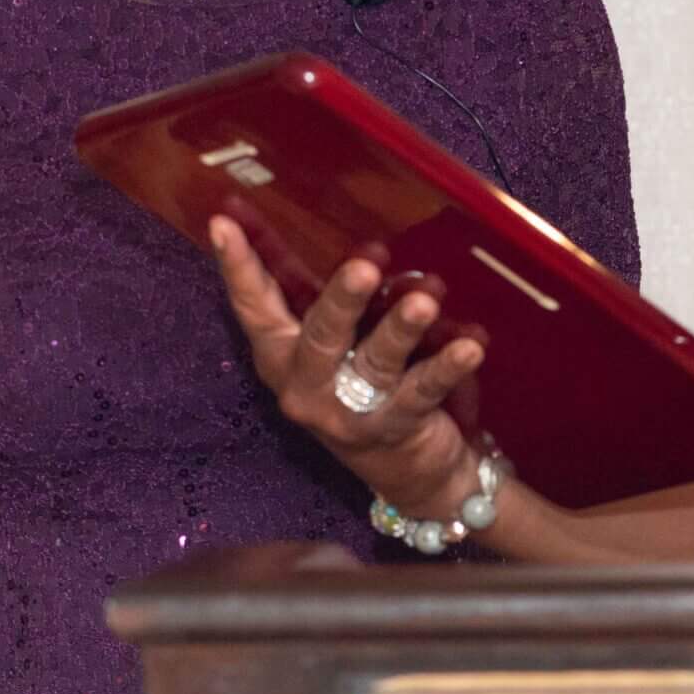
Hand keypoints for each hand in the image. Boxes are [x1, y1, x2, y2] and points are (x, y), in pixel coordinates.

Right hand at [206, 215, 488, 519]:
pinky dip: (446, 368)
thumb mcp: (339, 343)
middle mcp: (305, 385)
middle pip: (321, 337)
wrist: (408, 472)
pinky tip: (469, 346)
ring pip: (374, 364)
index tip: (224, 221)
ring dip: (400, 329)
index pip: (255, 305)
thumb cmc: (365, 385)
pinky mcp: (392, 430)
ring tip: (424, 300)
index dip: (239, 266)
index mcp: (282, 355)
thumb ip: (335, 299)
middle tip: (364, 266)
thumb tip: (358, 232)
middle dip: (342, 301)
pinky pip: (420, 394)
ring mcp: (346, 413)